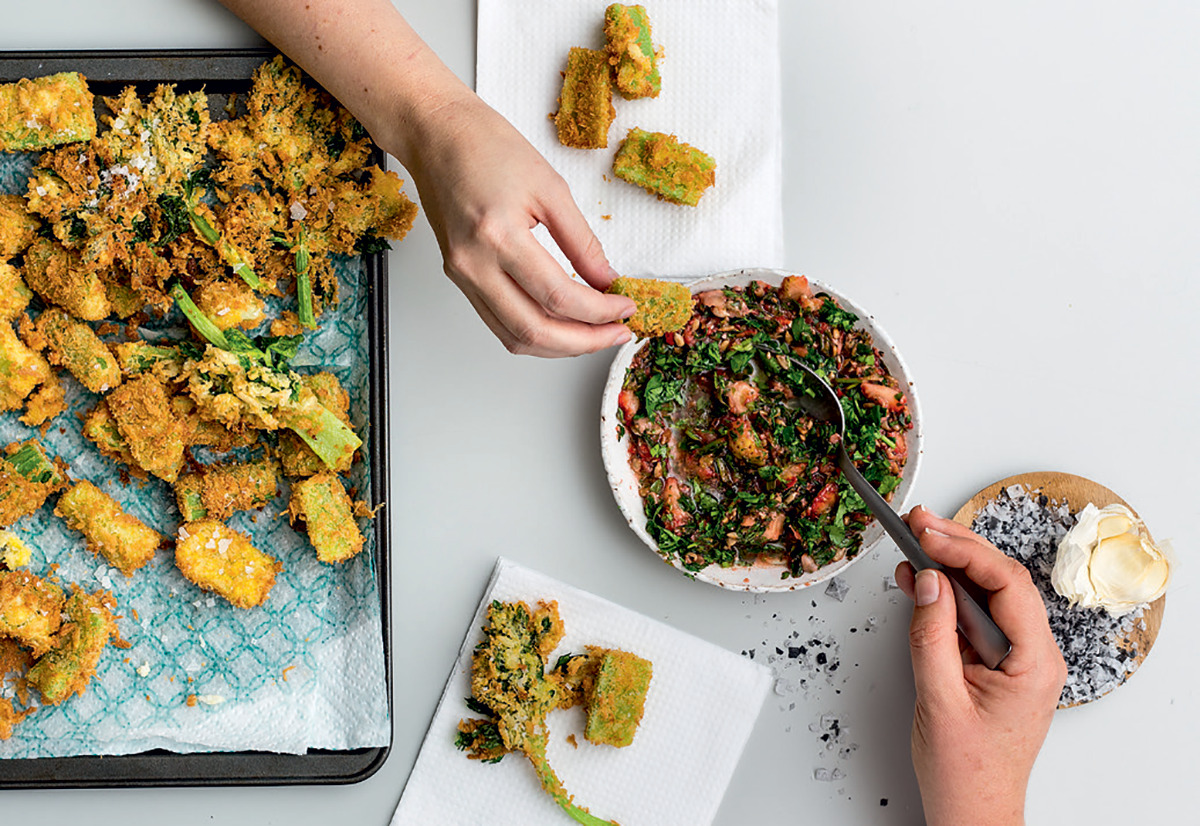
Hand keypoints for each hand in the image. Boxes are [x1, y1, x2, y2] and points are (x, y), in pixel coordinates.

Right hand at [397, 90, 635, 356]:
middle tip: (617, 331)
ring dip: (559, 346)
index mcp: (498, 236)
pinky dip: (534, 334)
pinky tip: (561, 325)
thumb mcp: (550, 186)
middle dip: (584, 341)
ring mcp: (463, 276)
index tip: (625, 307)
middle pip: (535, 330)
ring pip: (515, 337)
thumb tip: (607, 280)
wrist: (435, 134)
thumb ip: (582, 241)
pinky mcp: (460, 277)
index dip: (599, 311)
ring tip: (595, 334)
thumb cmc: (486, 145)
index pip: (558, 296)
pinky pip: (499, 323)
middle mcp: (474, 264)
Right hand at [896, 506, 1066, 825]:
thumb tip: (928, 581)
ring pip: (986, 595)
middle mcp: (1034, 656)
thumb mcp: (939, 698)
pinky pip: (974, 618)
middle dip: (957, 547)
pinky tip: (918, 580)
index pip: (1007, 585)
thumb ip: (931, 635)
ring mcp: (1017, 659)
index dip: (965, 551)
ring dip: (949, 567)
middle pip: (999, 581)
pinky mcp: (996, 663)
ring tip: (912, 540)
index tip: (927, 532)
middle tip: (917, 522)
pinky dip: (945, 596)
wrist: (972, 811)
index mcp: (1034, 663)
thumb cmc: (964, 770)